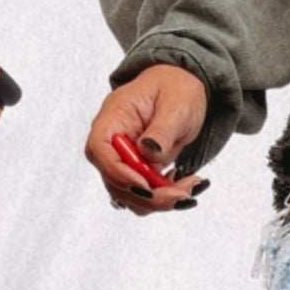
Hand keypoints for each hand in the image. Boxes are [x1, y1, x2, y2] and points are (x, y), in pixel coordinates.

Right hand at [85, 63, 208, 215]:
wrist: (182, 89)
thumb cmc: (175, 89)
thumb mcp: (175, 105)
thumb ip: (161, 130)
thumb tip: (149, 152)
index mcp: (113, 118)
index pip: (99, 150)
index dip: (118, 173)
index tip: (146, 186)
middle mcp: (112, 143)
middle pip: (114, 181)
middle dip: (149, 196)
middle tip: (183, 195)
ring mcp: (124, 160)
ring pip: (130, 195)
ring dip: (160, 201)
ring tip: (190, 186)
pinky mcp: (138, 172)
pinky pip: (145, 195)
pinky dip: (165, 198)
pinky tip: (184, 184)